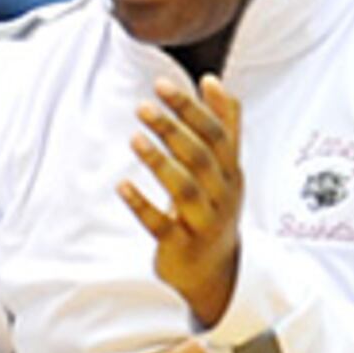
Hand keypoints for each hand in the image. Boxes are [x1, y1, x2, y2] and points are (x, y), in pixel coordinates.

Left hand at [120, 74, 241, 328]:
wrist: (215, 272)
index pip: (216, 134)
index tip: (162, 84)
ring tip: (134, 139)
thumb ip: (223, 124)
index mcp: (231, 172)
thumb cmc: (214, 208)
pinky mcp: (181, 246)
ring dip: (160, 163)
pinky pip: (162, 225)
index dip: (191, 108)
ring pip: (185, 190)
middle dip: (173, 130)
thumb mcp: (225, 167)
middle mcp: (222, 196)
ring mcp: (203, 223)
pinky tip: (122, 186)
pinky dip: (142, 205)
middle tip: (142, 107)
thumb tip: (213, 80)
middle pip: (201, 158)